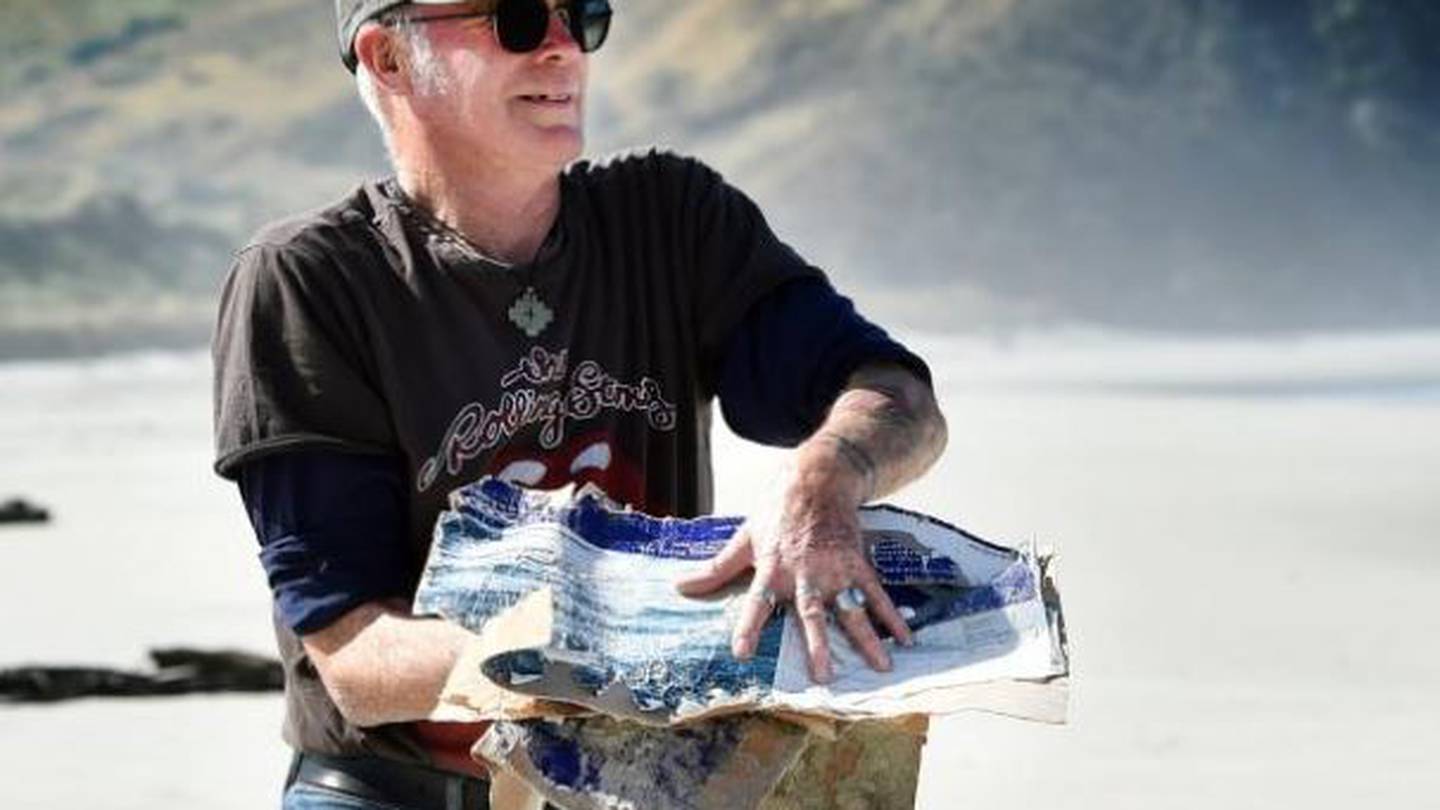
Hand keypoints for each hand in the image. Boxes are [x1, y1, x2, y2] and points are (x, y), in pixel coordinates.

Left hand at [674, 465, 912, 683]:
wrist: (818, 478)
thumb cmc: (776, 509)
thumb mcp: (744, 536)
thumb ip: (716, 568)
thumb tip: (679, 586)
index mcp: (773, 567)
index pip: (757, 602)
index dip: (749, 627)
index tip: (742, 653)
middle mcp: (805, 572)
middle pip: (811, 612)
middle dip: (818, 644)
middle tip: (824, 675)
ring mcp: (835, 568)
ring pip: (851, 608)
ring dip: (866, 638)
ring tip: (880, 666)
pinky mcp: (856, 562)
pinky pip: (876, 592)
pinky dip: (891, 615)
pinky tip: (903, 637)